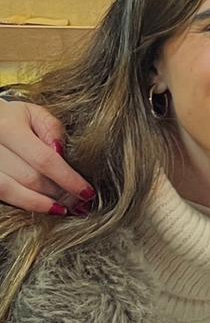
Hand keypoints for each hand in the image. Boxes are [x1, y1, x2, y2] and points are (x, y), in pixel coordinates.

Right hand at [0, 97, 92, 215]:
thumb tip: (62, 153)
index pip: (44, 159)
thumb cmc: (12, 118)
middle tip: (80, 203)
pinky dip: (23, 203)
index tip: (87, 192)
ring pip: (11, 190)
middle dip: (58, 194)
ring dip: (40, 203)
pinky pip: (0, 195)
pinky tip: (43, 207)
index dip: (67, 179)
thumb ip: (52, 129)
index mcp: (8, 127)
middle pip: (29, 178)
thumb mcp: (34, 114)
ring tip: (64, 209)